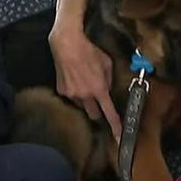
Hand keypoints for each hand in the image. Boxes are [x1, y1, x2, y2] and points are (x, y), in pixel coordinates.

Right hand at [49, 25, 121, 141]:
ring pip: (82, 105)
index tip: (118, 137)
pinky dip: (74, 92)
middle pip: (94, 114)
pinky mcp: (62, 91)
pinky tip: (74, 78)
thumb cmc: (88, 50)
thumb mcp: (107, 63)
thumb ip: (108, 79)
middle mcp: (85, 95)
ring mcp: (72, 94)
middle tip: (98, 100)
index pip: (109, 113)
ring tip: (83, 82)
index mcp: (99, 89)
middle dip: (98, 110)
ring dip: (85, 99)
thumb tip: (107, 88)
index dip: (115, 126)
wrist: (67, 43)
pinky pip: (71, 97)